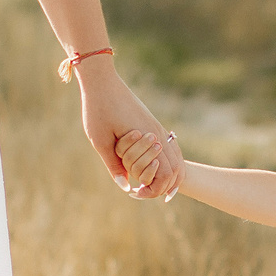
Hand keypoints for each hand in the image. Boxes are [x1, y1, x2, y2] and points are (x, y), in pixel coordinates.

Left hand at [76, 61, 181, 198]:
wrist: (103, 82)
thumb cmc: (98, 110)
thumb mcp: (101, 141)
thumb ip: (114, 165)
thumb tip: (126, 188)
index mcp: (148, 139)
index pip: (165, 174)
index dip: (154, 189)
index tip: (137, 194)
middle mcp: (158, 133)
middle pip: (176, 168)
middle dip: (164, 186)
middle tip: (144, 194)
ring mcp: (158, 127)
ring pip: (177, 158)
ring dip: (170, 175)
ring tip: (154, 187)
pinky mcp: (154, 123)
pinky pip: (170, 147)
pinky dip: (168, 162)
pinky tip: (156, 169)